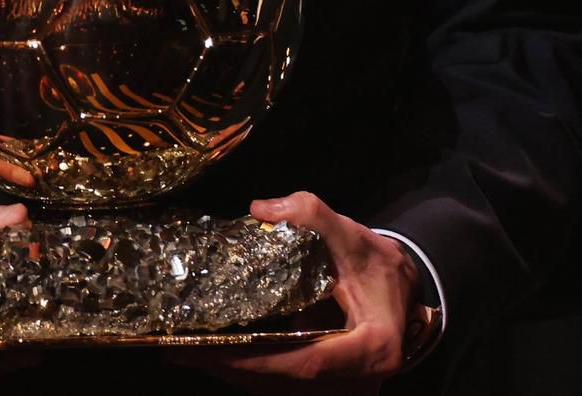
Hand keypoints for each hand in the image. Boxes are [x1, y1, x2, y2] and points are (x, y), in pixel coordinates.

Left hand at [170, 191, 419, 391]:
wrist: (403, 290)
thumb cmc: (378, 265)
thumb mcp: (351, 233)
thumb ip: (311, 215)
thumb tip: (259, 208)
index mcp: (371, 348)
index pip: (308, 361)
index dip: (262, 360)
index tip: (220, 350)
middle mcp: (358, 381)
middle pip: (287, 383)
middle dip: (233, 369)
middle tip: (182, 352)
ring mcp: (344, 389)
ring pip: (282, 389)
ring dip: (235, 373)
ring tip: (186, 354)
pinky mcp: (329, 387)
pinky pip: (284, 383)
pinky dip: (251, 371)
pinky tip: (215, 355)